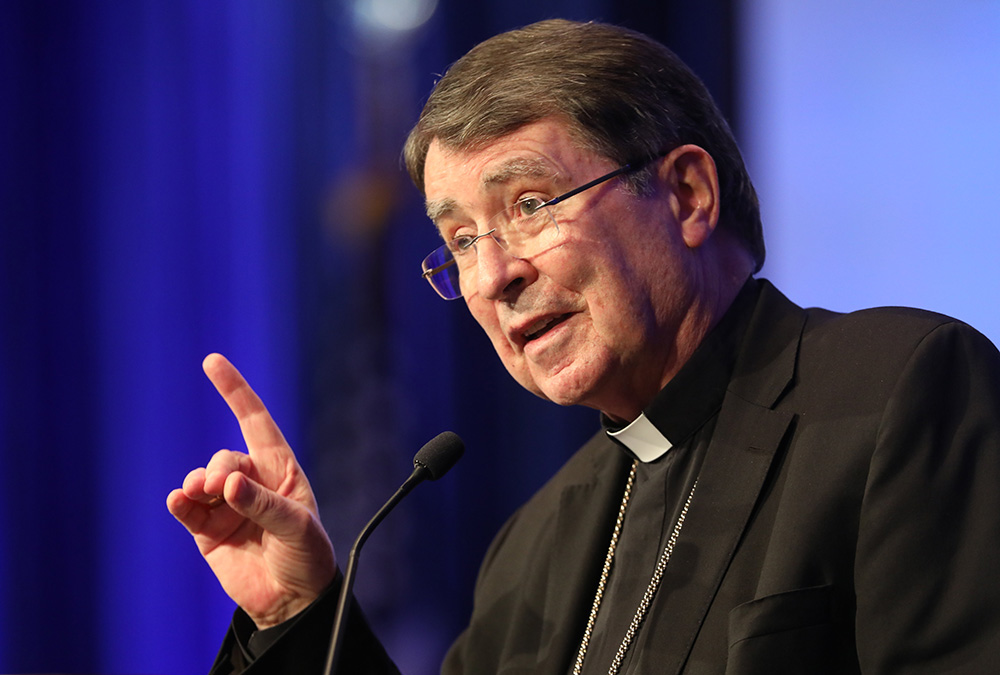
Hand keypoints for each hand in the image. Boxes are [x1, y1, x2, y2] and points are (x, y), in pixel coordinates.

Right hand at [167, 353, 335, 628]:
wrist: (293, 601)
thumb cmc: (307, 557)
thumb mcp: (297, 527)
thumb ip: (263, 504)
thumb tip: (227, 483)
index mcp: (281, 470)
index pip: (255, 421)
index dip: (235, 391)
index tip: (212, 361)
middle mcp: (252, 482)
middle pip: (225, 457)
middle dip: (220, 468)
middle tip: (223, 490)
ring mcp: (227, 506)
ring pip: (202, 479)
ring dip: (198, 484)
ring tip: (200, 496)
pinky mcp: (208, 531)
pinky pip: (187, 508)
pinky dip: (180, 502)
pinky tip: (179, 501)